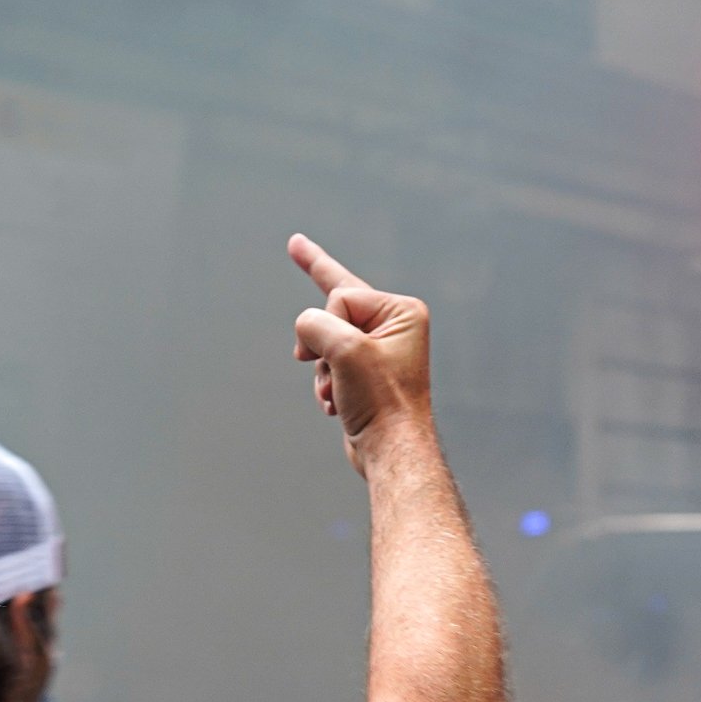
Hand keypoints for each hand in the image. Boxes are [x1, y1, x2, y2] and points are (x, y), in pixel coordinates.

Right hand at [287, 235, 432, 464]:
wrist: (391, 450)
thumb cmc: (380, 401)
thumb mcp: (344, 351)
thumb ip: (314, 324)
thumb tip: (305, 332)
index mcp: (401, 312)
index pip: (342, 296)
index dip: (328, 326)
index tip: (332, 355)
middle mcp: (394, 327)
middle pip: (335, 310)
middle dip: (320, 338)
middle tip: (298, 251)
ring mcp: (379, 351)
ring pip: (326, 343)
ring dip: (323, 371)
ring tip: (339, 393)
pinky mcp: (366, 375)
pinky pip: (329, 365)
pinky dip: (325, 385)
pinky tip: (336, 404)